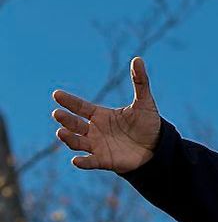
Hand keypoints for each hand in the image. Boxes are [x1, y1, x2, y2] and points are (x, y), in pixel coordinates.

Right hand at [52, 57, 160, 173]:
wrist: (157, 146)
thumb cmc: (148, 123)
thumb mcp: (144, 102)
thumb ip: (140, 82)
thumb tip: (138, 59)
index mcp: (101, 115)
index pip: (81, 107)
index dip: (69, 101)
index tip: (56, 94)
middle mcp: (95, 130)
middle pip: (74, 124)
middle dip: (65, 119)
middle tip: (58, 113)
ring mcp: (98, 146)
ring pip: (77, 142)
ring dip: (69, 138)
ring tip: (61, 132)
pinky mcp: (104, 160)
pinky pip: (90, 162)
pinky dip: (83, 162)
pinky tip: (76, 160)